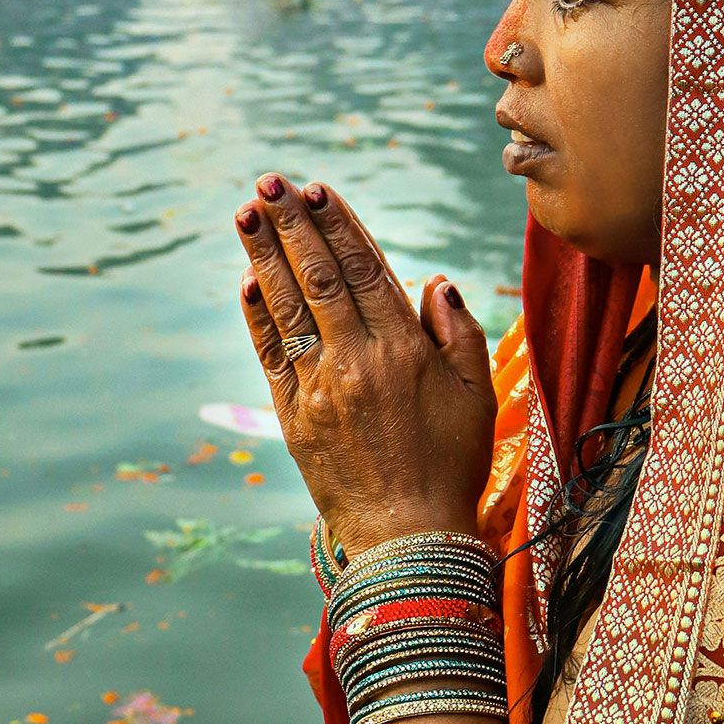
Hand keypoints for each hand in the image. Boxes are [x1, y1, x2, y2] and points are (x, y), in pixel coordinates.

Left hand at [234, 173, 496, 554]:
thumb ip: (459, 331)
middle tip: (269, 182)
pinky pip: (270, 355)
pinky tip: (248, 281)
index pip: (365, 268)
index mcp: (404, 349)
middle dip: (291, 224)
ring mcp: (319, 388)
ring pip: (288, 307)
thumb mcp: (476, 393)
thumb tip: (434, 282)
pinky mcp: (292, 417)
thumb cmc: (452, 463)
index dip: (338, 225)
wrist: (410, 540)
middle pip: (319, 276)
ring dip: (264, 256)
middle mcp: (357, 361)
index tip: (317, 189)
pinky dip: (257, 316)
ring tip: (246, 214)